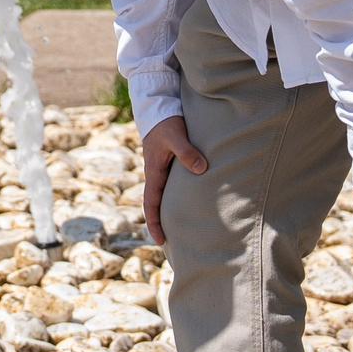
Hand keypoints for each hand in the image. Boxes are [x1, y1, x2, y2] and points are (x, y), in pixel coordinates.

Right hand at [140, 116, 206, 246]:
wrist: (158, 108)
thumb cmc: (165, 123)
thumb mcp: (176, 136)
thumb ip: (187, 152)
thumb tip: (201, 169)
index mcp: (153, 172)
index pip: (151, 204)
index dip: (154, 223)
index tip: (160, 241)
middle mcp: (157, 174)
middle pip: (157, 205)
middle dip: (162, 224)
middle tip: (172, 244)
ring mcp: (163, 170)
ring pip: (166, 196)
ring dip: (171, 212)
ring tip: (185, 228)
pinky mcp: (171, 164)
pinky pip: (174, 186)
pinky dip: (179, 198)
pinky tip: (193, 202)